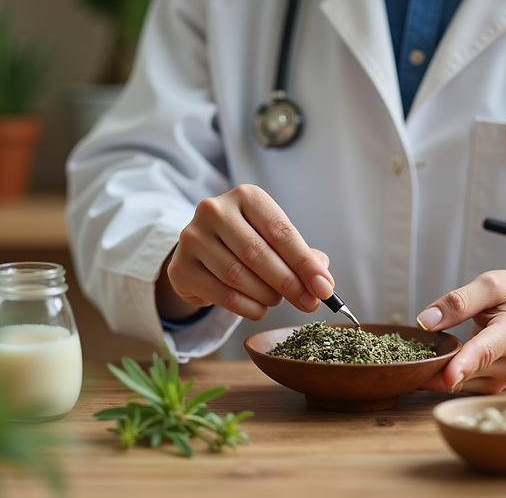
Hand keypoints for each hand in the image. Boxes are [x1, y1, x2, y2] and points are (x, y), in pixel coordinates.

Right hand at [156, 184, 334, 321]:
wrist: (202, 252)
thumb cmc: (247, 242)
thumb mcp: (275, 239)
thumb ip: (301, 257)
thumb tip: (322, 283)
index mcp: (246, 196)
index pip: (281, 232)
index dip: (305, 264)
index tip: (325, 289)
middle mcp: (214, 210)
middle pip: (258, 254)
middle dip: (289, 284)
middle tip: (309, 304)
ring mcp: (193, 237)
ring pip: (238, 276)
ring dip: (267, 296)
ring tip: (277, 300)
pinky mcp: (181, 267)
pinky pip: (222, 294)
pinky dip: (247, 307)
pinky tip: (259, 309)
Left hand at [416, 270, 505, 393]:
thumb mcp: (490, 285)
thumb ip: (458, 301)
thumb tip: (425, 322)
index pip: (485, 352)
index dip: (464, 365)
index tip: (447, 377)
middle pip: (467, 373)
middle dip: (434, 368)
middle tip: (401, 362)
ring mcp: (503, 379)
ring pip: (459, 384)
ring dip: (434, 375)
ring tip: (412, 360)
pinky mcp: (492, 386)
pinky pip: (461, 386)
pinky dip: (442, 377)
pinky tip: (427, 366)